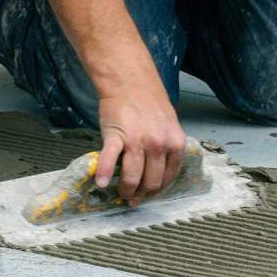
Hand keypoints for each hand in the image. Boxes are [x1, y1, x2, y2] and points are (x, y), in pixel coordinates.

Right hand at [94, 89, 185, 207]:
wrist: (129, 79)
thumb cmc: (148, 102)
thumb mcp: (169, 125)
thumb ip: (167, 148)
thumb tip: (158, 171)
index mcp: (175, 143)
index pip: (168, 177)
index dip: (157, 190)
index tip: (148, 194)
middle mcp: (159, 145)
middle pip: (151, 182)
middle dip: (141, 194)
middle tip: (132, 197)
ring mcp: (138, 141)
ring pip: (133, 177)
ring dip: (126, 190)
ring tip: (120, 193)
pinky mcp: (117, 136)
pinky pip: (110, 160)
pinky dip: (105, 174)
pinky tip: (101, 183)